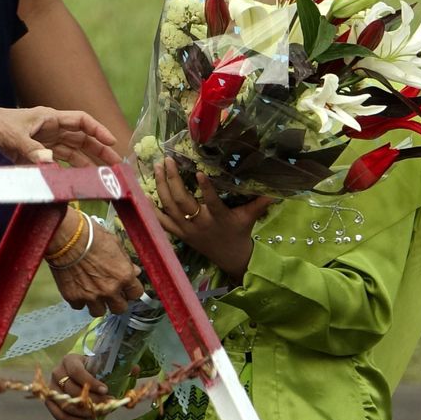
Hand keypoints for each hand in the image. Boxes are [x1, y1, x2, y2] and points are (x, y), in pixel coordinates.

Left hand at [0, 103, 121, 165]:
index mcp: (48, 118)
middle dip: (98, 149)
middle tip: (115, 165)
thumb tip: (50, 162)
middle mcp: (49, 128)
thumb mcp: (12, 136)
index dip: (98, 130)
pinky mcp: (34, 152)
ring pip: (71, 150)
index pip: (80, 121)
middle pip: (80, 138)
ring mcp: (42, 141)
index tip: (112, 142)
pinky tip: (77, 179)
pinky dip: (67, 168)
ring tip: (101, 175)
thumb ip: (32, 149)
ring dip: (86, 161)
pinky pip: (57, 160)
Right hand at [45, 353, 109, 419]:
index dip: (91, 383)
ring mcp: (51, 388)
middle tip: (105, 406)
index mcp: (69, 360)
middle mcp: (57, 372)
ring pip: (66, 404)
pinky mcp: (50, 401)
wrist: (77, 373)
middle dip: (91, 401)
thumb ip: (102, 379)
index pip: (77, 372)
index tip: (105, 391)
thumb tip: (111, 397)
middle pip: (72, 390)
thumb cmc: (88, 370)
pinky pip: (59, 415)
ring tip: (97, 414)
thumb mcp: (95, 368)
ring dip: (84, 413)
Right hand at [49, 210, 143, 314]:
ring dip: (98, 304)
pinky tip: (78, 288)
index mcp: (124, 275)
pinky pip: (79, 306)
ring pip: (99, 312)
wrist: (66, 236)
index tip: (126, 287)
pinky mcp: (73, 297)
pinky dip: (79, 299)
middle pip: (120, 308)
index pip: (136, 293)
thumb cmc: (91, 235)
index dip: (131, 290)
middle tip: (110, 292)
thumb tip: (134, 271)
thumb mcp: (114, 243)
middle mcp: (110, 289)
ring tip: (93, 292)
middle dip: (116, 301)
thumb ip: (125, 261)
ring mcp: (91, 295)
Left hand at [153, 160, 272, 281]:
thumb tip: (277, 189)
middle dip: (173, 180)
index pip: (212, 202)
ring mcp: (186, 229)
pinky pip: (161, 221)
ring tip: (157, 168)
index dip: (206, 189)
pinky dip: (151, 207)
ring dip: (161, 186)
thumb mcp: (249, 217)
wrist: (229, 258)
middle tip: (167, 160)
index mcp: (219, 218)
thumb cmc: (239, 233)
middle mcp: (200, 223)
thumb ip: (260, 202)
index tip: (200, 172)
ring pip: (169, 207)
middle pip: (182, 201)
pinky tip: (143, 192)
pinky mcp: (178, 233)